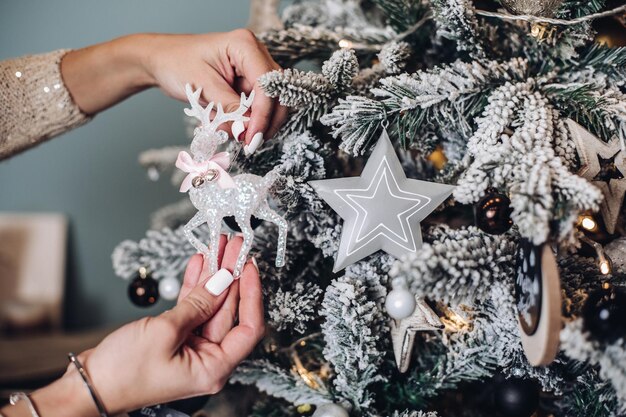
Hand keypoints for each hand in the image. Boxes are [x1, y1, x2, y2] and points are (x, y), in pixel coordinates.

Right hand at [14, 235, 263, 416]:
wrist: (88, 385)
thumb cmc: (123, 372)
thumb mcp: (164, 332)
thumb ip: (198, 304)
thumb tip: (223, 280)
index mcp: (214, 368)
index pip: (248, 328)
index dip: (252, 294)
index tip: (250, 267)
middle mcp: (207, 358)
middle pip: (229, 310)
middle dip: (231, 275)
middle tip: (234, 246)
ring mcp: (192, 347)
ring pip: (210, 304)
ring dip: (213, 275)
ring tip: (219, 246)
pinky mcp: (176, 337)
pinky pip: (192, 307)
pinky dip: (195, 285)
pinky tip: (200, 262)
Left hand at [62, 30, 287, 149]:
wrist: (161, 61)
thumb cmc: (175, 64)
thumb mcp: (201, 87)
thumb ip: (228, 108)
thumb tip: (246, 130)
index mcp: (244, 45)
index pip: (266, 84)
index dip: (263, 114)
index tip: (252, 138)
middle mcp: (255, 54)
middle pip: (276, 94)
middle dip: (266, 121)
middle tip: (249, 144)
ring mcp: (254, 69)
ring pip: (271, 103)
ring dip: (258, 123)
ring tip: (239, 138)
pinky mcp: (249, 83)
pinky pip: (257, 107)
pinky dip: (248, 121)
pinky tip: (234, 128)